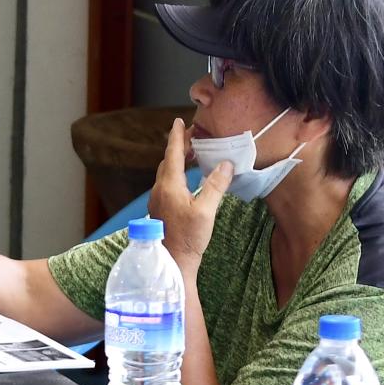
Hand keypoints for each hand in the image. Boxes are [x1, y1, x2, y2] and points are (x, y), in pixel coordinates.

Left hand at [149, 120, 224, 263]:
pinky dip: (176, 174)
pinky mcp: (160, 210)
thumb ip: (216, 186)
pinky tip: (187, 181)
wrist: (172, 263)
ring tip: (193, 156)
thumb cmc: (189, 238)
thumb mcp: (206, 211)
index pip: (172, 153)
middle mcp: (159, 190)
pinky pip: (167, 184)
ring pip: (166, 173)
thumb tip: (226, 164)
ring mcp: (157, 200)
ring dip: (178, 161)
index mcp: (169, 185)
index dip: (177, 136)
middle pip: (168, 161)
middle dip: (180, 147)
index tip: (179, 122)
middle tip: (194, 138)